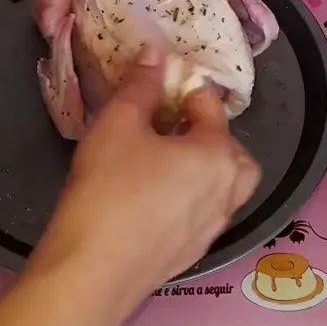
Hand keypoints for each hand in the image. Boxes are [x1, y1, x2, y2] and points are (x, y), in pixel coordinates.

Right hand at [30, 48, 259, 325]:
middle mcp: (225, 193)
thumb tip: (155, 55)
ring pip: (226, 189)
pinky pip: (206, 215)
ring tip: (166, 158)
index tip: (161, 79)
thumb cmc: (108, 188)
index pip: (211, 108)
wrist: (91, 270)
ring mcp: (211, 229)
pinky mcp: (191, 254)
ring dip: (207, 168)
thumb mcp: (118, 123)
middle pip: (235, 154)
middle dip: (212, 134)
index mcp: (216, 156)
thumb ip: (141, 85)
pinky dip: (193, 197)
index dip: (186, 87)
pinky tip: (155, 195)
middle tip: (174, 124)